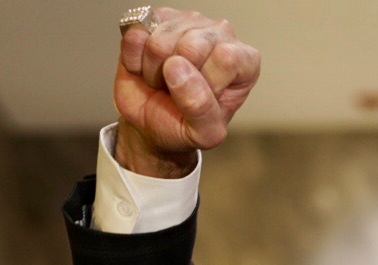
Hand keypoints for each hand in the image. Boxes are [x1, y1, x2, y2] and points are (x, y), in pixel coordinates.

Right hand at [113, 8, 260, 176]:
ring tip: (163, 81)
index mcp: (243, 61)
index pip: (226, 59)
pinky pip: (135, 35)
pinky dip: (133, 61)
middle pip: (191, 47)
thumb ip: (201, 109)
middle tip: (177, 91)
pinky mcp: (154, 18)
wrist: (149, 122)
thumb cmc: (183, 124)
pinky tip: (145, 67)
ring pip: (160, 41)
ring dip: (153, 71)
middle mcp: (220, 34)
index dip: (207, 85)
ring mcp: (186, 21)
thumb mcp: (203, 134)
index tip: (201, 98)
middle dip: (175, 79)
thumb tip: (178, 68)